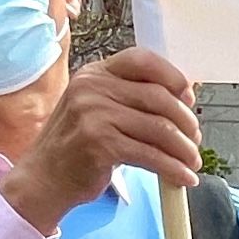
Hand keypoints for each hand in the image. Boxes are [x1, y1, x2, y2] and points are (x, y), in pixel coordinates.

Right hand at [0, 47, 200, 228]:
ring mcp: (94, 115)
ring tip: (192, 160)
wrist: (43, 178)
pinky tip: (183, 177)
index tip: (188, 99)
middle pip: (159, 97)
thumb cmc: (77, 146)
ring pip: (159, 128)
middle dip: (185, 121)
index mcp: (95, 74)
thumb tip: (184, 101)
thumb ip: (131, 99)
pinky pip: (150, 154)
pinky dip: (173, 168)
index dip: (173, 77)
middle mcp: (92, 88)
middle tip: (194, 139)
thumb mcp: (97, 109)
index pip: (142, 60)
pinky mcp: (99, 144)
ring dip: (183, 148)